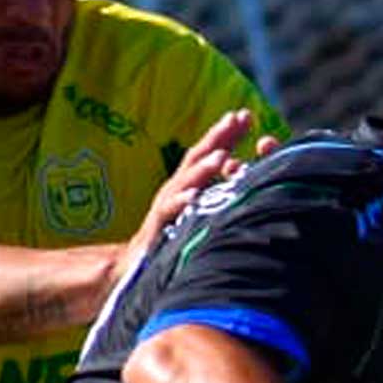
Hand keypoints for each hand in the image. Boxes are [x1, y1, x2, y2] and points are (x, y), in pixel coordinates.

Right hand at [120, 109, 265, 271]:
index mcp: (187, 185)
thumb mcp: (197, 212)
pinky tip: (196, 197)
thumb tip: (243, 172)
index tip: (246, 115)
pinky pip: (170, 214)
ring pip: (185, 182)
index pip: (208, 153)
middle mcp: (176, 190)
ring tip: (223, 156)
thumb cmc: (173, 237)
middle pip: (197, 158)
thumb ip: (218, 192)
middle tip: (236, 119)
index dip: (226, 134)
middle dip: (217, 138)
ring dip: (204, 168)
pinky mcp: (158, 229)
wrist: (135, 266)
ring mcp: (166, 207)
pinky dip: (183, 203)